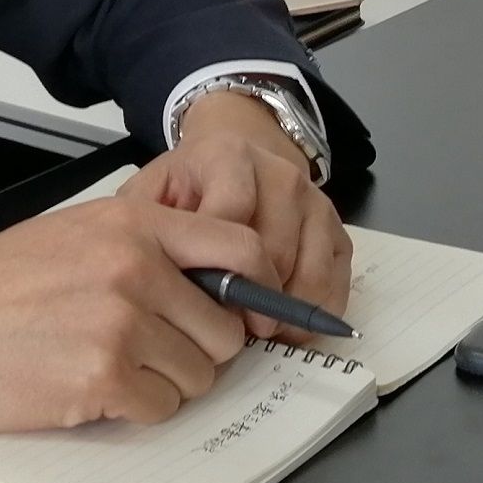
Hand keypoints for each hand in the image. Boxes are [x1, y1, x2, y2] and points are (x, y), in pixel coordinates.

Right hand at [0, 196, 274, 433]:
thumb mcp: (74, 234)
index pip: (243, 248)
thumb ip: (148, 248)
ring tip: (103, 365)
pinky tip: (84, 387)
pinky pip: (159, 409)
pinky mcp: (102, 377)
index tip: (246, 314)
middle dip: (196, 350)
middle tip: (143, 349)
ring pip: (198, 375)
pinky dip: (131, 409)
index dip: (256, 289)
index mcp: (133, 222)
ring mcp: (122, 322)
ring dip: (162, 383)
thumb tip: (220, 282)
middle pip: (226, 329)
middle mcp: (136, 265)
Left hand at [123, 90, 353, 339]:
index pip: (229, 217)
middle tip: (221, 326)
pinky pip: (334, 287)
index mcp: (228, 156)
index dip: (213, 266)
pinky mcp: (338, 231)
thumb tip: (157, 283)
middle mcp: (280, 172)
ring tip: (249, 327)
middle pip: (271, 252)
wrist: (233, 161)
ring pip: (306, 275)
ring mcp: (315, 201)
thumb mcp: (152, 194)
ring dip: (279, 314)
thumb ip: (144, 228)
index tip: (195, 298)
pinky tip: (282, 325)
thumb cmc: (187, 189)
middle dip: (245, 298)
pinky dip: (310, 316)